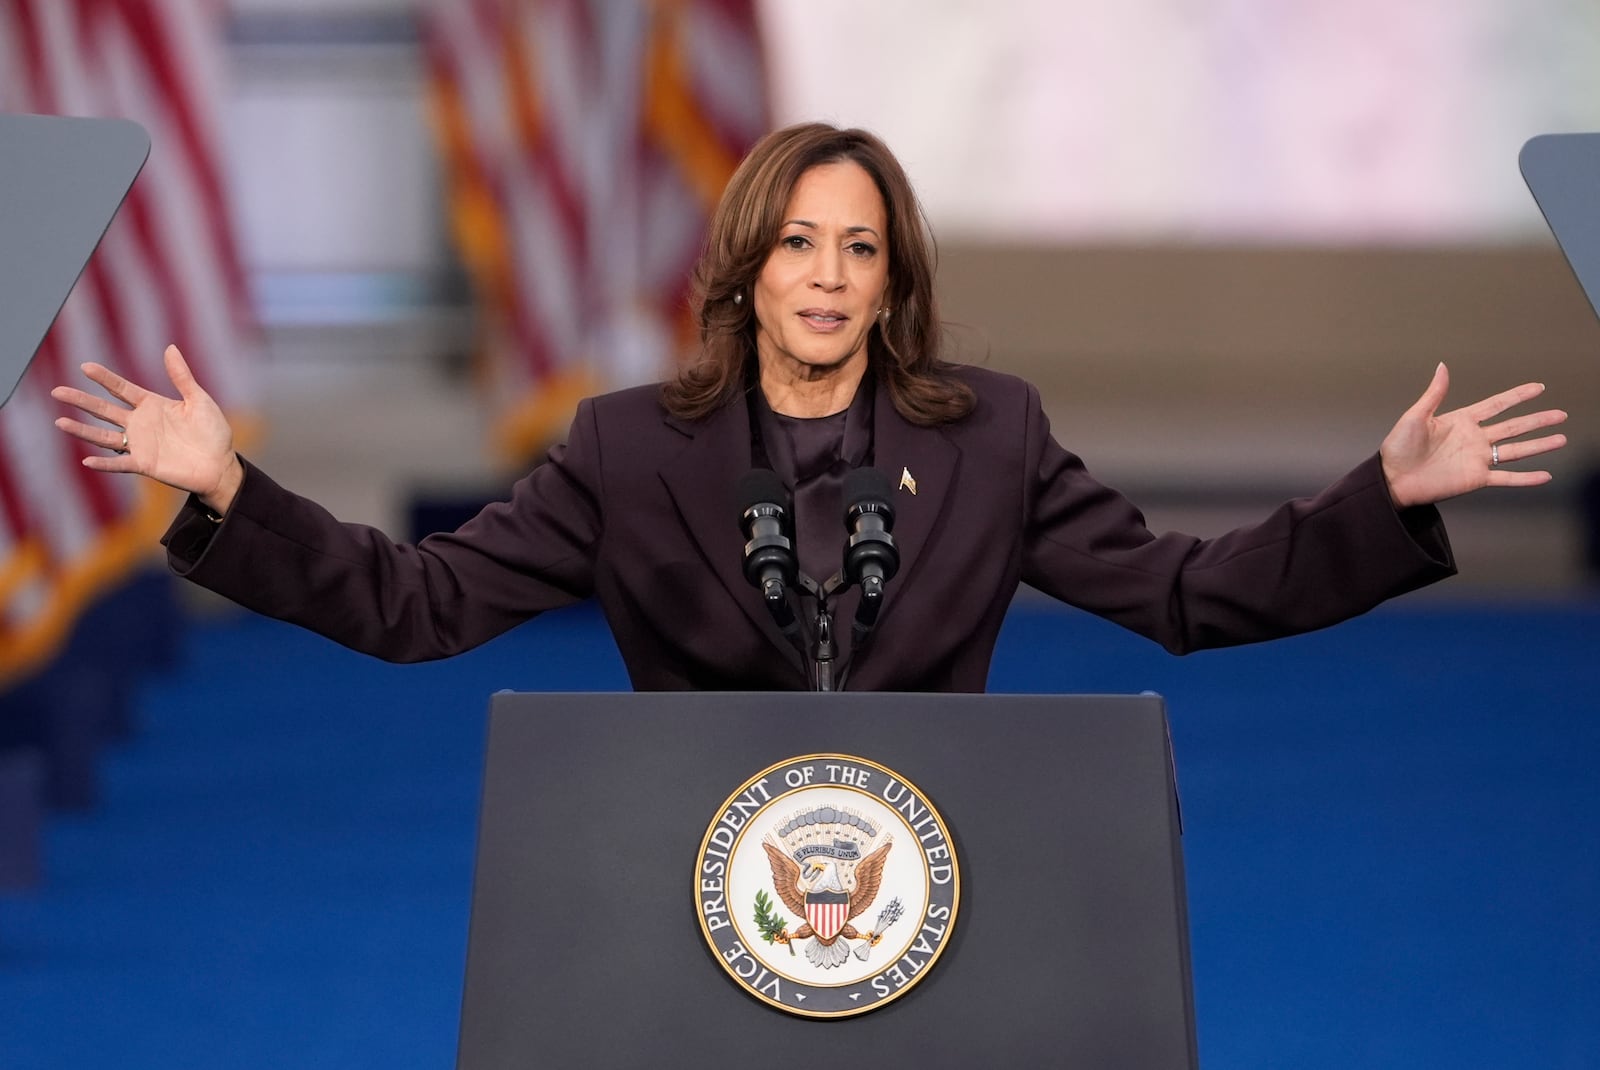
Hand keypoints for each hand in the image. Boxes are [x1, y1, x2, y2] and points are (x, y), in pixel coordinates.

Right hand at [51, 344, 243, 513]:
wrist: (221, 465)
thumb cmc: (213, 432)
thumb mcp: (199, 400)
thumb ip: (182, 377)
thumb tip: (170, 348)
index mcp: (152, 405)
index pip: (122, 389)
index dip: (104, 378)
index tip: (85, 367)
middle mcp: (140, 424)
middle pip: (104, 409)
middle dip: (81, 400)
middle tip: (57, 391)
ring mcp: (140, 444)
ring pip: (104, 436)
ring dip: (82, 430)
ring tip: (60, 422)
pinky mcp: (145, 464)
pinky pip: (120, 463)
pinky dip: (104, 463)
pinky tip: (87, 460)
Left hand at [1380, 363, 1567, 508]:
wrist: (1391, 479)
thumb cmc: (1398, 448)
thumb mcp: (1416, 416)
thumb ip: (1434, 393)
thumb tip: (1442, 367)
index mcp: (1461, 421)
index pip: (1497, 405)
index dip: (1518, 396)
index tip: (1538, 388)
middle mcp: (1474, 439)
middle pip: (1514, 426)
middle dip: (1538, 420)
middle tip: (1561, 414)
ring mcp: (1477, 459)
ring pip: (1515, 450)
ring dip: (1539, 445)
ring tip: (1561, 438)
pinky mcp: (1475, 479)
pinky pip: (1506, 477)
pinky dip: (1525, 478)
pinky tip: (1544, 475)